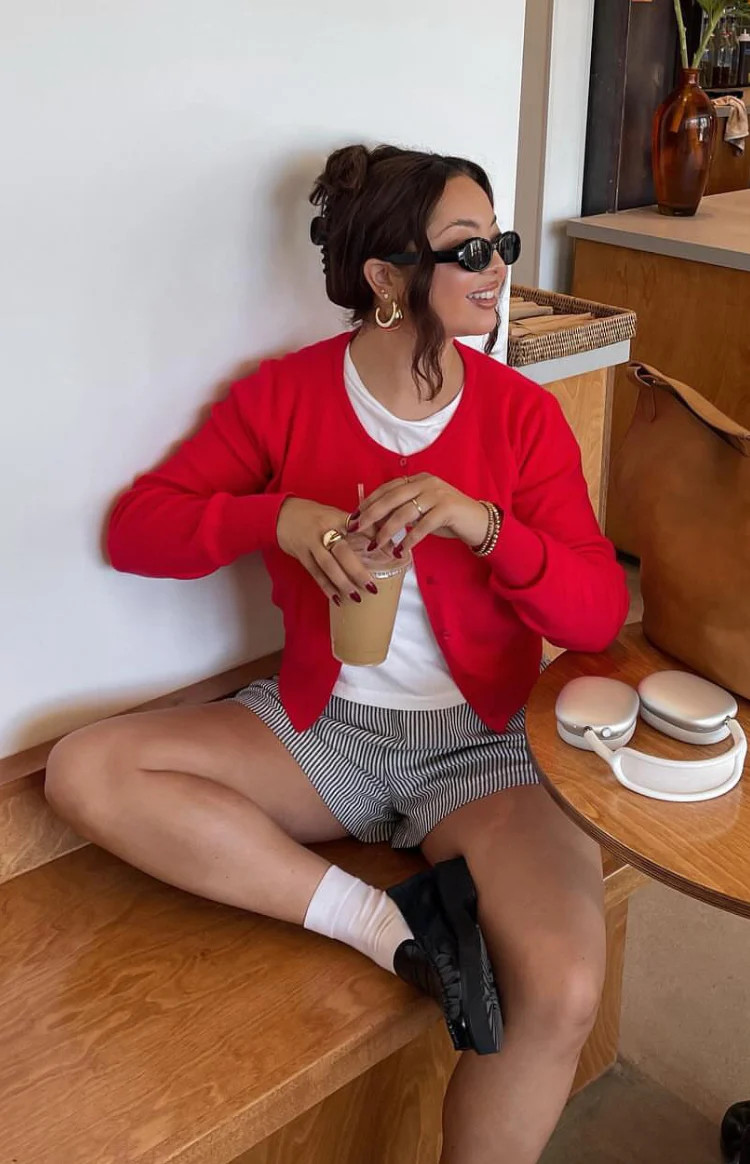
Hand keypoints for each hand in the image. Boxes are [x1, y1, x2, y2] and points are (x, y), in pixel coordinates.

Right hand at [276, 498, 379, 604]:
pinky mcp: (301, 555)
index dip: (376, 538)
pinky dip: (326, 587)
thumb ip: (354, 527)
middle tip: (372, 586)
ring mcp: (311, 543)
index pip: (360, 526)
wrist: (281, 514)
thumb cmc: (313, 516)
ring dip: (342, 582)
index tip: (391, 552)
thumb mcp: (333, 514)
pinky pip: (315, 573)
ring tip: (356, 596)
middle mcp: (324, 529)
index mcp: (336, 517)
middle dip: (357, 570)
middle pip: (342, 552)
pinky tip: (337, 599)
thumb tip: (381, 541)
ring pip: (328, 566)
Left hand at [355, 474, 489, 553]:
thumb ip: (403, 510)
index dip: (369, 502)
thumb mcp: (422, 510)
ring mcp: (437, 494)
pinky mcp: (447, 509)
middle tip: (356, 529)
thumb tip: (374, 522)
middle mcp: (426, 482)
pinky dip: (409, 539)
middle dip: (371, 514)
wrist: (479, 522)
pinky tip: (401, 551)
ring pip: (404, 512)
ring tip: (376, 545)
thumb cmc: (447, 519)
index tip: (354, 517)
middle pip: (391, 497)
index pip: (387, 488)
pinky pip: (422, 525)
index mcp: (418, 479)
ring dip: (387, 530)